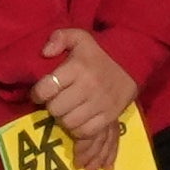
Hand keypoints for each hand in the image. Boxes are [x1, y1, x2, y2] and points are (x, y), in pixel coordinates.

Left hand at [28, 28, 141, 169]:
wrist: (131, 63)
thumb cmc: (98, 53)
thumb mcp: (78, 37)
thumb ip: (59, 38)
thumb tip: (45, 52)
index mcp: (77, 67)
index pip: (47, 88)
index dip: (38, 94)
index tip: (39, 94)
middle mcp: (88, 86)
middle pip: (56, 109)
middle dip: (51, 106)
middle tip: (55, 102)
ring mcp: (100, 103)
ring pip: (69, 122)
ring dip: (63, 119)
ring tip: (66, 111)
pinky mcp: (109, 116)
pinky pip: (86, 131)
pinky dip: (77, 130)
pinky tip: (77, 120)